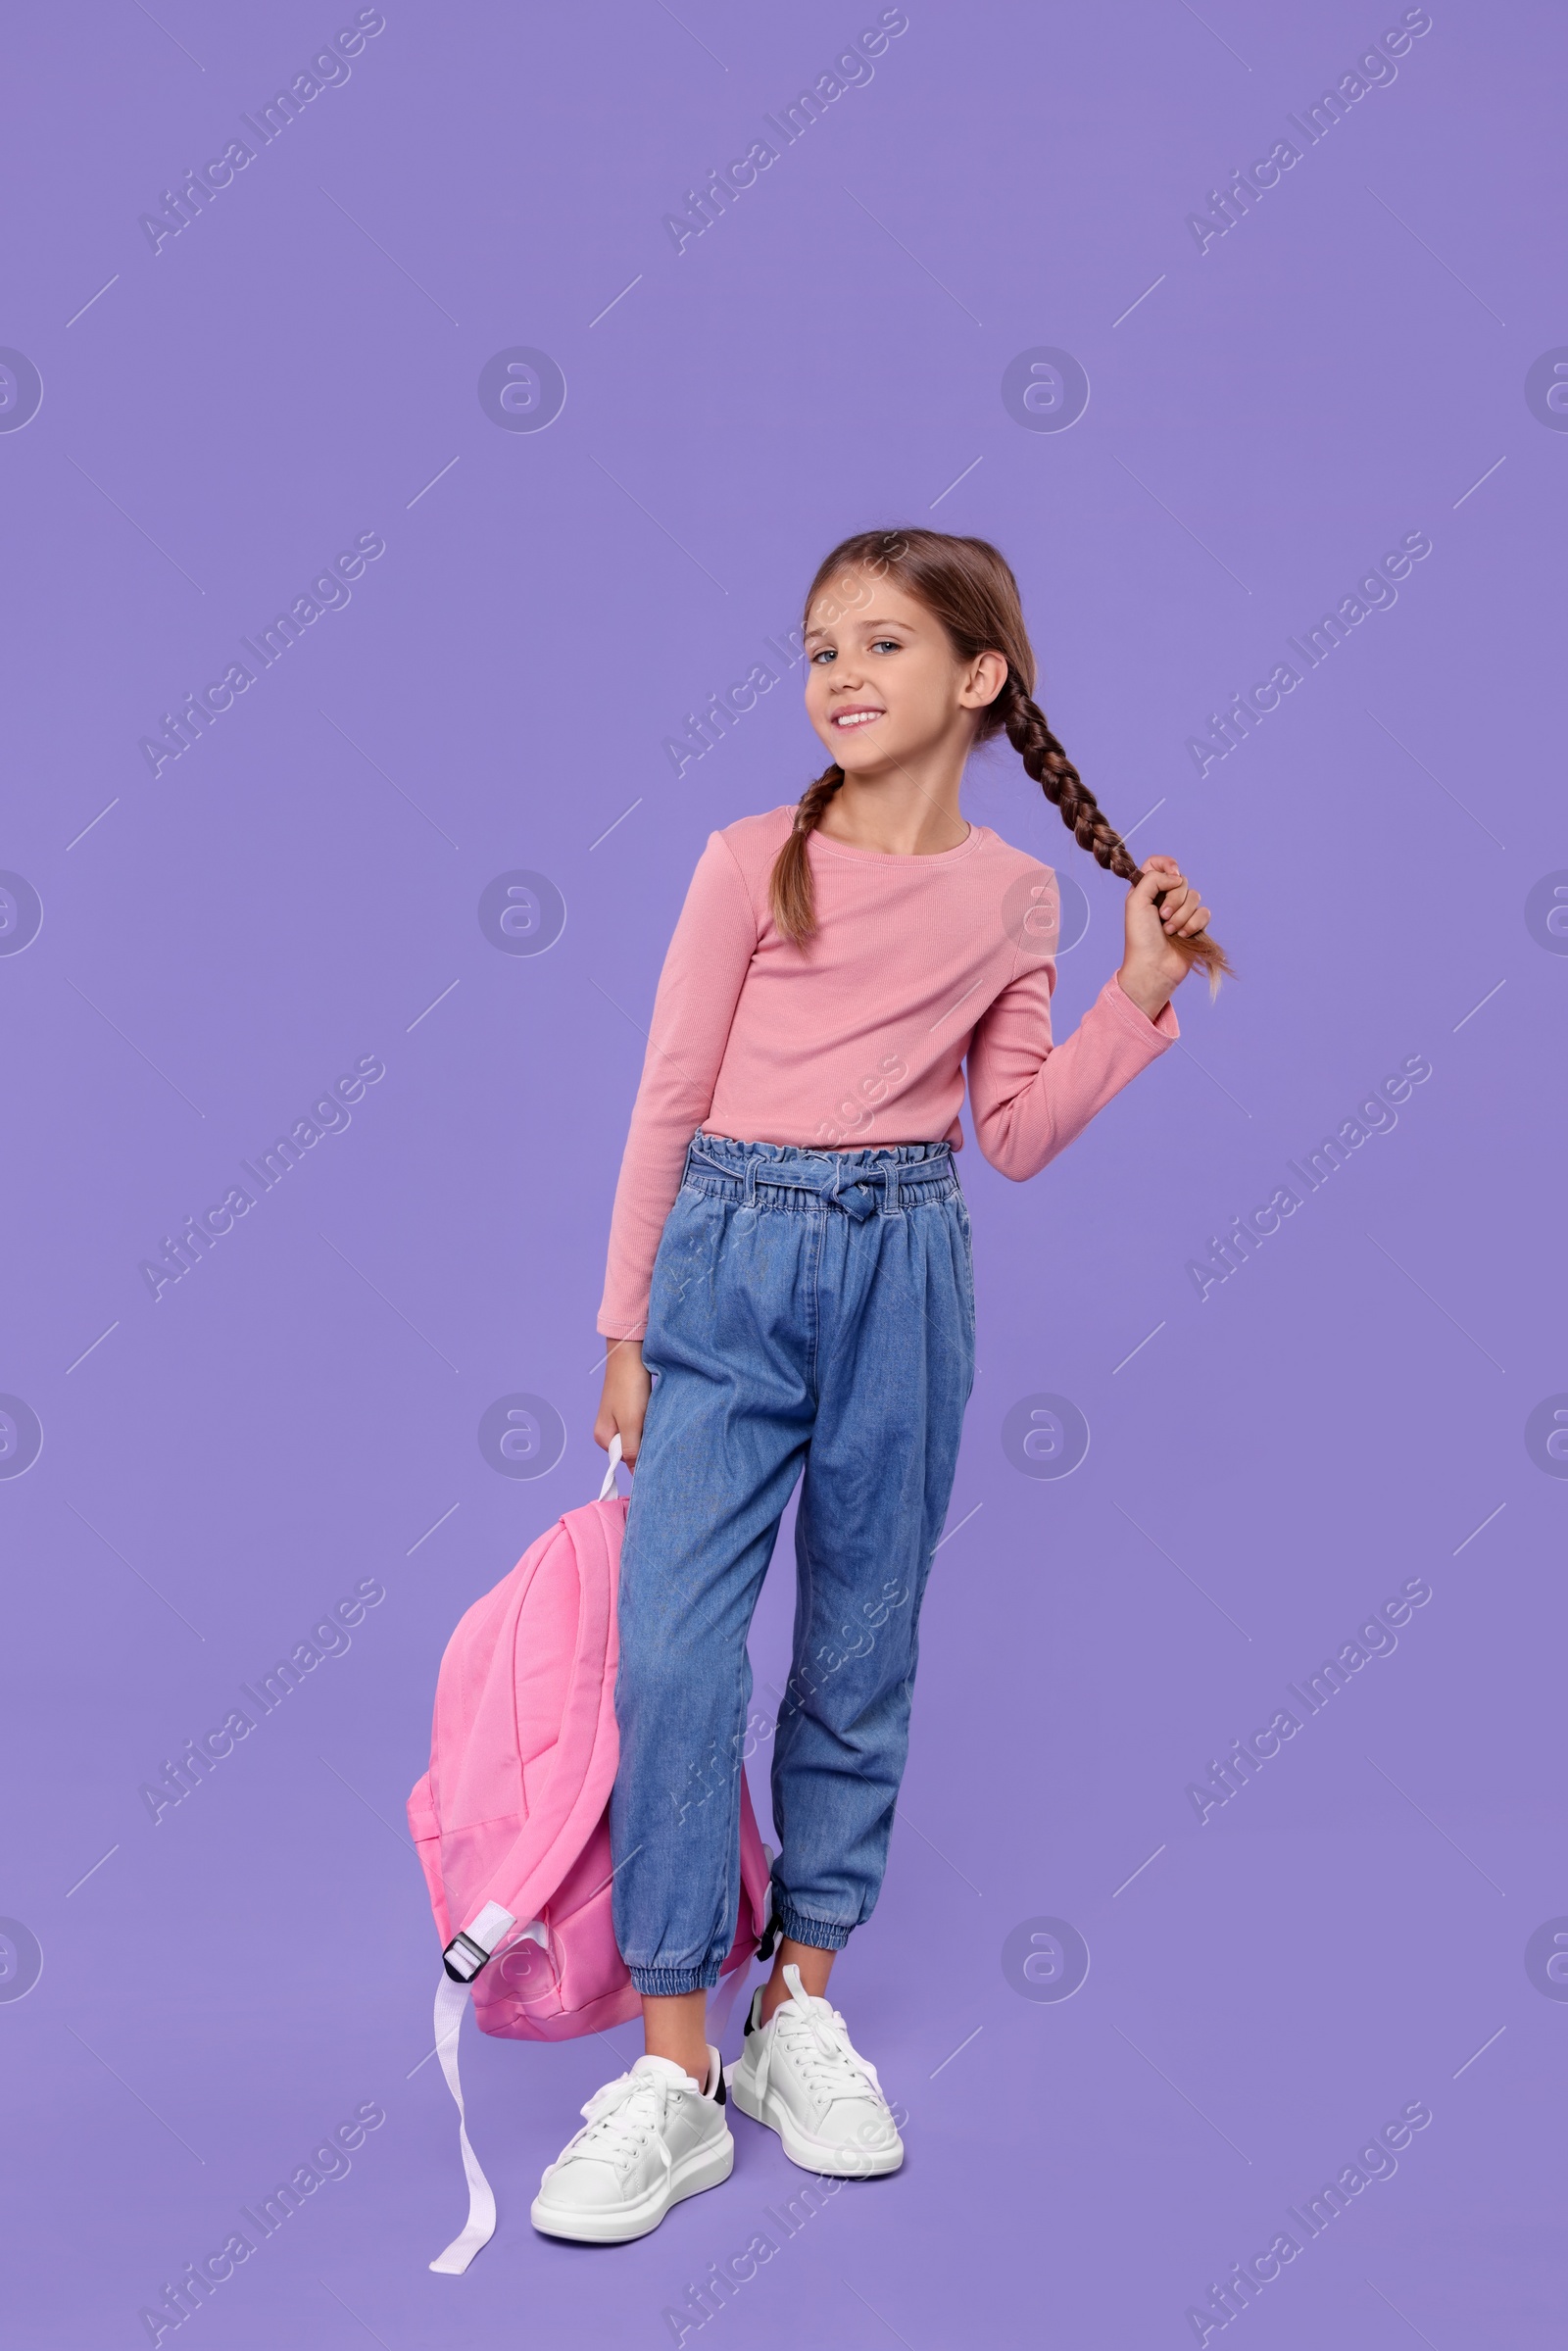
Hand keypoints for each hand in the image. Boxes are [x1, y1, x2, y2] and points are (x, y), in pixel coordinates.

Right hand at [595, 1337, 651, 1466]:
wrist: (630, 1352)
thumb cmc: (629, 1386)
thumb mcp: (631, 1422)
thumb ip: (632, 1450)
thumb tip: (637, 1476)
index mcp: (603, 1438)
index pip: (625, 1461)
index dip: (641, 1458)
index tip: (655, 1449)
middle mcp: (609, 1430)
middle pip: (633, 1449)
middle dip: (647, 1442)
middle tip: (656, 1428)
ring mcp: (618, 1419)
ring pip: (640, 1436)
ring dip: (650, 1430)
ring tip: (655, 1416)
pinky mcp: (629, 1408)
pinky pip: (642, 1423)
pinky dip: (651, 1420)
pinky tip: (654, 1410)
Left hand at [1117, 854, 1212, 1020]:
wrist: (1153, 967)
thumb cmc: (1140, 938)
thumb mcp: (1136, 902)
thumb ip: (1153, 879)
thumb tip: (1177, 876)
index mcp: (1147, 890)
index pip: (1158, 863)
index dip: (1167, 865)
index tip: (1170, 875)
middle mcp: (1164, 898)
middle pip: (1182, 880)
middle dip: (1174, 899)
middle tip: (1162, 916)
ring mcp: (1181, 912)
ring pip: (1195, 897)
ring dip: (1182, 915)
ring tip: (1170, 931)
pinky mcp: (1195, 926)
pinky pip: (1205, 913)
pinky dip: (1194, 924)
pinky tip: (1183, 936)